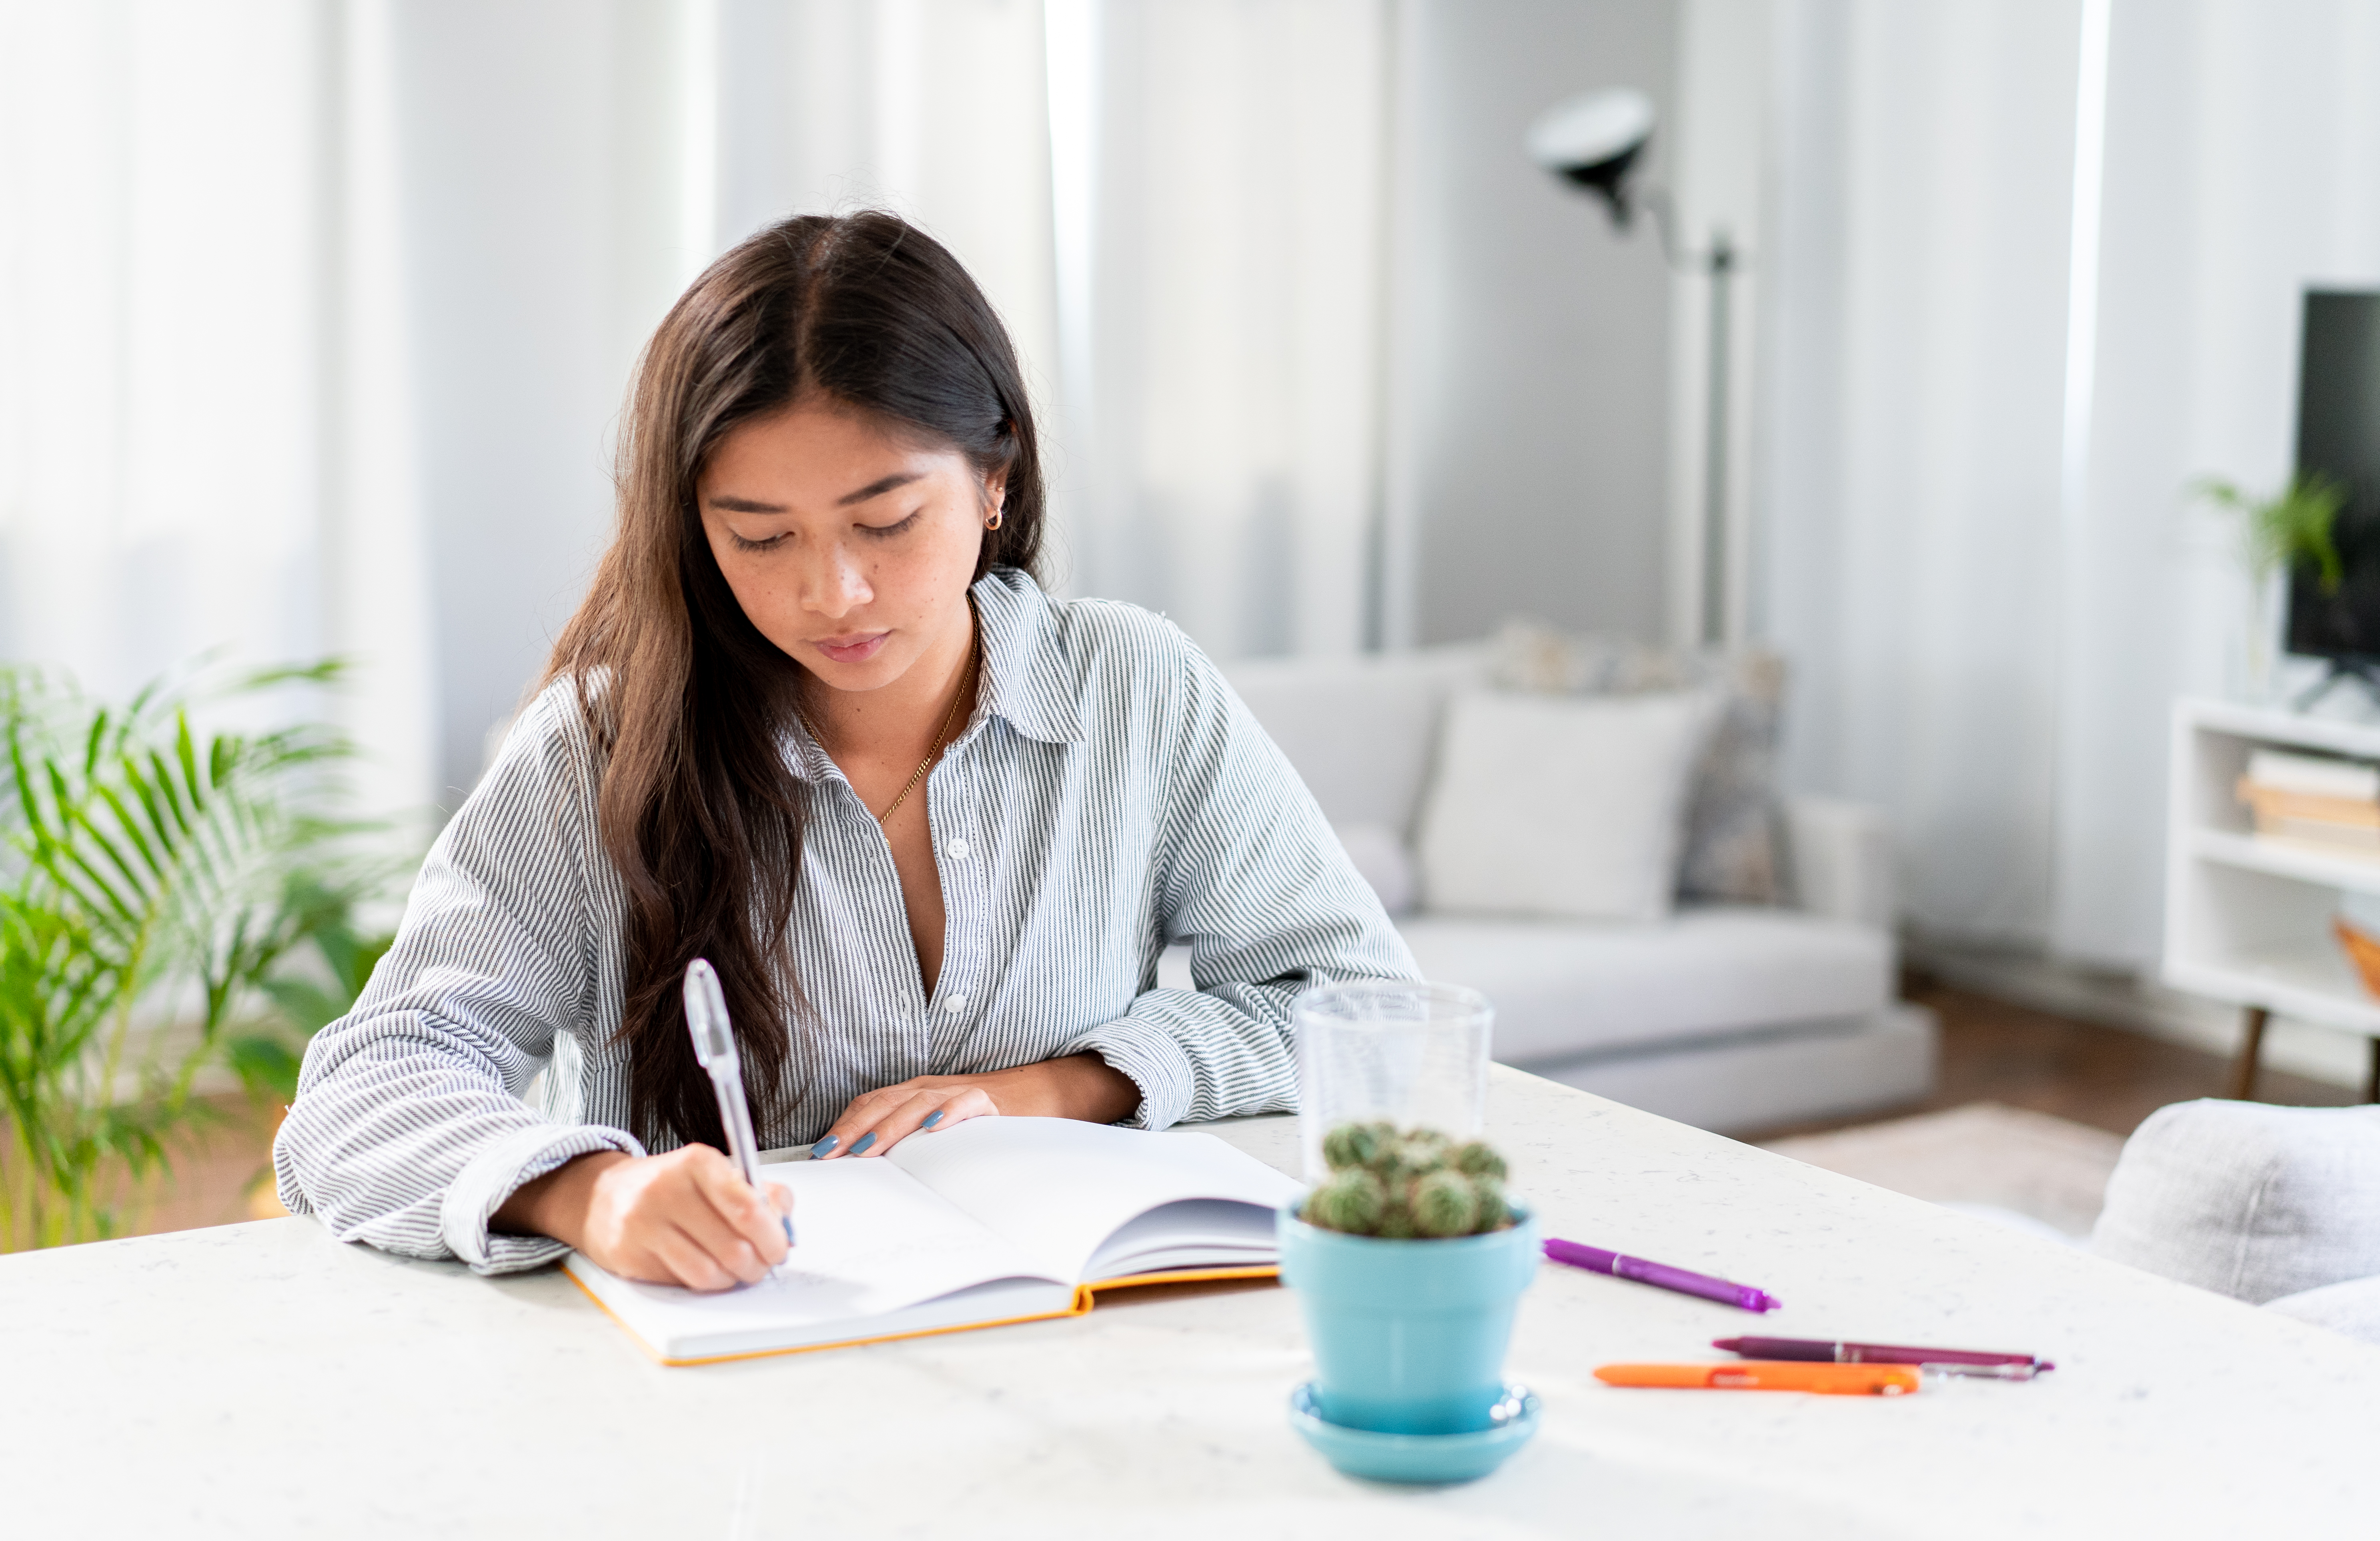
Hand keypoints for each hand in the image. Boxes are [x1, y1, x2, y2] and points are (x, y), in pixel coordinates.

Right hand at [494, 1145, 792, 1291]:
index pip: (747, 1208)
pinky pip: (682, 1282)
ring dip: (731, 1279)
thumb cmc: (672, 1187)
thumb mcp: (716, 1174)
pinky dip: (703, 1283)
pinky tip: (705, 1270)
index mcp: (697, 1163)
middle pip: (732, 1247)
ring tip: (735, 1270)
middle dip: (757, 1265)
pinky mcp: (629, 1255)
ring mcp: (643, 1224)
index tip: (780, 1249)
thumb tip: (787, 1228)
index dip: (772, 1237)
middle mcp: (666, 1190)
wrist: (603, 1196)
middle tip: (762, 1265)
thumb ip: (760, 1194)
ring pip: (708, 1273)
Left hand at [811, 1052, 1138, 1160]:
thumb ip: (909, 1144)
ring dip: (889, 1126)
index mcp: (914, 1095)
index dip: (843, 1125)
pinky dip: (948, 1114)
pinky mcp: (990, 1101)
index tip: (820, 1154)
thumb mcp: (939, 1132)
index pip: (870, 1104)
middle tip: (832, 1156)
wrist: (1042, 1095)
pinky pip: (967, 1103)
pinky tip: (933, 1129)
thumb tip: (867, 1174)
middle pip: (884, 1102)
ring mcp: (959, 1092)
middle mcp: (931, 1088)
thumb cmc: (983, 1122)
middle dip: (854, 1128)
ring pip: (917, 1103)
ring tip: (867, 1149)